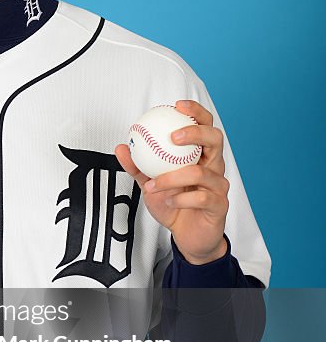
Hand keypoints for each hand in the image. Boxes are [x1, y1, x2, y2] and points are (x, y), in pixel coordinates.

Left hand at [114, 100, 228, 264]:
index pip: (205, 125)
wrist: (187, 236)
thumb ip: (137, 166)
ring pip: (200, 172)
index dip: (196, 111)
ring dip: (171, 178)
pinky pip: (200, 197)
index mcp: (200, 155)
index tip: (177, 105)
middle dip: (195, 132)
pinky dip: (180, 198)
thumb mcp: (151, 184)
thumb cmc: (174, 204)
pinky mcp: (219, 204)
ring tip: (154, 185)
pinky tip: (170, 201)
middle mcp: (214, 166)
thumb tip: (122, 147)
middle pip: (215, 138)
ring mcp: (219, 185)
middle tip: (173, 137)